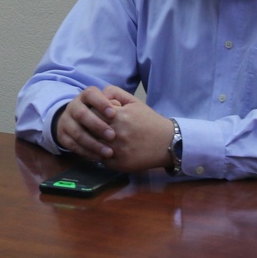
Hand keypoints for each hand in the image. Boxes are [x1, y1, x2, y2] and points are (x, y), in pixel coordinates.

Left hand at [55, 85, 174, 171]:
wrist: (168, 143)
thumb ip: (113, 93)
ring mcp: (118, 151)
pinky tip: (102, 149)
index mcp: (120, 117)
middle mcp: (118, 134)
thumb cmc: (149, 120)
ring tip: (93, 137)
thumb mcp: (133, 101)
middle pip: (90, 129)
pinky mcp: (120, 164)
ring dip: (91, 142)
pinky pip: (101, 160)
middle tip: (88, 126)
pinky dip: (99, 155)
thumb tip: (98, 94)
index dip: (90, 112)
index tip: (92, 113)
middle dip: (88, 127)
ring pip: (94, 145)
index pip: (92, 113)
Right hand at [55, 85, 123, 161]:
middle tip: (112, 136)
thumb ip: (116, 99)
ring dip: (93, 143)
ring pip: (77, 132)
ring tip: (109, 152)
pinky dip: (87, 152)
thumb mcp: (110, 103)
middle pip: (82, 114)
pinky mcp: (63, 136)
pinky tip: (100, 157)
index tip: (113, 114)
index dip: (101, 103)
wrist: (81, 123)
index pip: (90, 94)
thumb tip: (117, 103)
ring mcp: (66, 121)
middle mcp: (73, 106)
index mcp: (86, 96)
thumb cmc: (103, 113)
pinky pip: (73, 145)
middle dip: (97, 126)